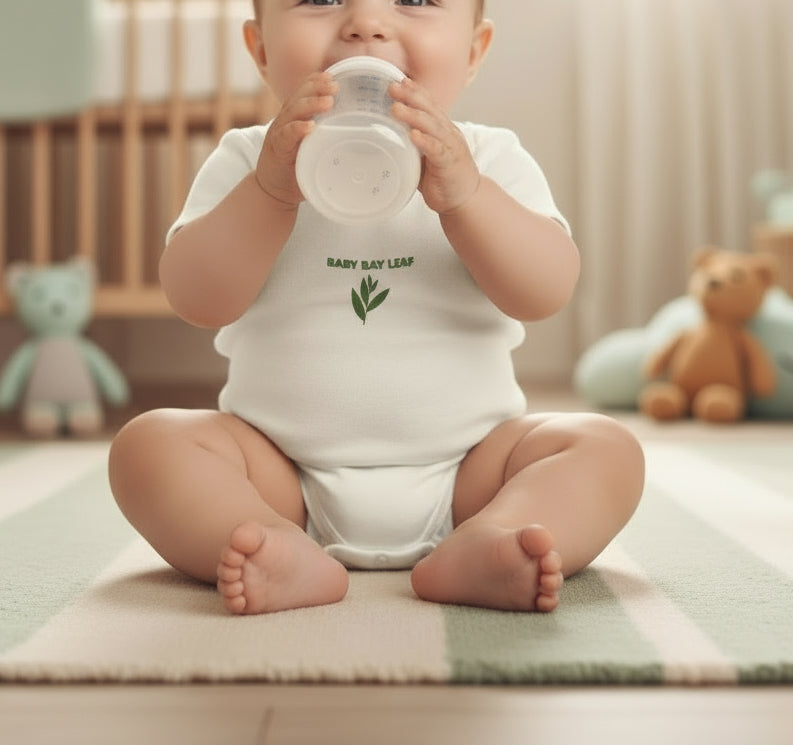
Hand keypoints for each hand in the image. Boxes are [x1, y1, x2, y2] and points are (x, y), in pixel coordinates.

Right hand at [255, 72, 337, 207]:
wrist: (274, 189)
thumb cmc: (298, 166)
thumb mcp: (314, 146)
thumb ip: (328, 136)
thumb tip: (358, 134)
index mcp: (295, 116)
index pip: (304, 91)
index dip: (317, 81)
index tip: (334, 76)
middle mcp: (286, 120)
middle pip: (299, 96)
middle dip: (317, 87)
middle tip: (335, 85)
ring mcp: (280, 133)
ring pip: (293, 111)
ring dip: (311, 104)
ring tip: (328, 101)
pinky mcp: (278, 149)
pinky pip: (287, 135)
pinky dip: (298, 129)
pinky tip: (310, 126)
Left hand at [389, 78, 480, 214]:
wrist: (465, 199)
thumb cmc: (442, 178)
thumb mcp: (424, 157)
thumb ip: (411, 146)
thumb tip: (386, 140)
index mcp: (442, 130)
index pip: (429, 105)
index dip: (415, 92)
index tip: (399, 81)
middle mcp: (448, 134)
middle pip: (429, 110)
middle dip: (411, 97)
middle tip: (392, 87)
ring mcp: (450, 147)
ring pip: (432, 126)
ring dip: (413, 116)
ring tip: (396, 109)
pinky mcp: (448, 164)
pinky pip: (437, 149)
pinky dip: (425, 141)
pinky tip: (413, 135)